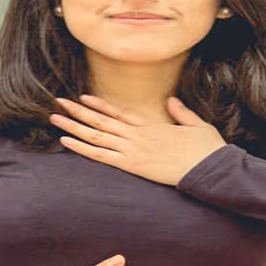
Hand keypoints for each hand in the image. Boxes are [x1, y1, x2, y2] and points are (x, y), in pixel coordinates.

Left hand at [49, 95, 227, 186]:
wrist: (211, 167)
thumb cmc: (208, 150)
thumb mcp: (197, 125)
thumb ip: (181, 113)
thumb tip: (172, 101)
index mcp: (152, 125)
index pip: (120, 113)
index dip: (100, 105)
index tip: (83, 97)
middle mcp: (138, 134)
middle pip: (101, 121)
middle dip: (78, 111)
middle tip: (58, 102)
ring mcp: (134, 148)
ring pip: (96, 135)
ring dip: (73, 125)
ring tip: (55, 118)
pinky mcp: (133, 164)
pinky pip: (101, 155)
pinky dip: (81, 147)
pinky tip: (66, 140)